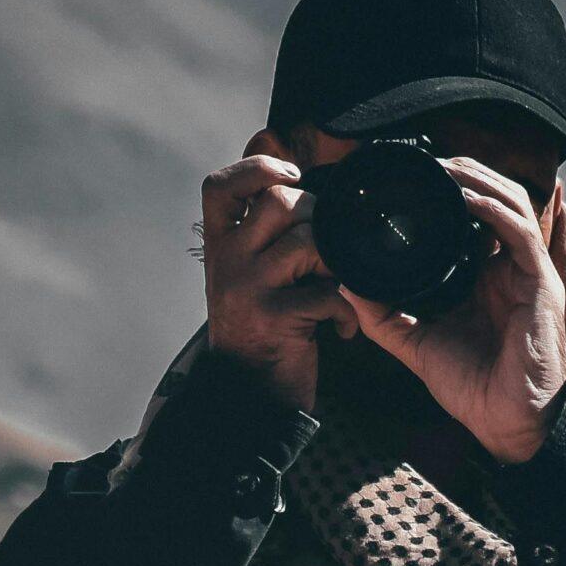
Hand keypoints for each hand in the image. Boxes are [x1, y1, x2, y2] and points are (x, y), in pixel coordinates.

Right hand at [199, 130, 354, 414]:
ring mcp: (247, 289)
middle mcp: (227, 262)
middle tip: (328, 252)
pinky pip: (326, 292)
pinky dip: (346, 311)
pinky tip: (343, 329)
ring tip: (338, 288)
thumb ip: (259, 233)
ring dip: (336, 263)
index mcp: (218, 247)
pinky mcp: (274, 319)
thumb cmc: (259, 331)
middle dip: (318, 217)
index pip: (220, 186)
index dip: (257, 168)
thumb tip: (290, 175)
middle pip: (279, 203)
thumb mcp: (245, 276)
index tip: (291, 176)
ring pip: (307, 242)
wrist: (249, 397)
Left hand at [342, 157, 565, 463]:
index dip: (450, 191)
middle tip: (429, 159)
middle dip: (466, 172)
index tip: (414, 176)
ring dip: (479, 179)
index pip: (472, 218)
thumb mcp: (416, 342)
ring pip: (511, 203)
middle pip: (495, 199)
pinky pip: (519, 232)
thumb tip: (345, 284)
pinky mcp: (540, 282)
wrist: (505, 422)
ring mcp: (528, 272)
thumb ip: (383, 314)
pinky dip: (492, 208)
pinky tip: (465, 195)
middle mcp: (509, 267)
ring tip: (446, 165)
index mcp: (485, 276)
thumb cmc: (472, 386)